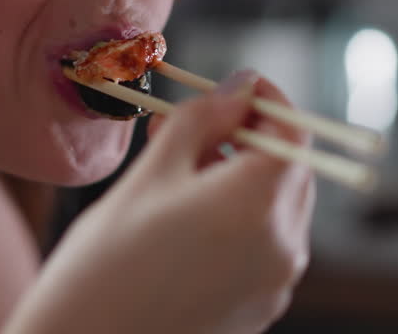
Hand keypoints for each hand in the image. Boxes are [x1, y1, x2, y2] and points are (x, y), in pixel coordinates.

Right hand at [5, 71, 315, 333]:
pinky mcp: (259, 311)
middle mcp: (281, 248)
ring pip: (276, 208)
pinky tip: (185, 219)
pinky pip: (263, 246)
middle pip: (290, 170)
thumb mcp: (151, 174)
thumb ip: (201, 121)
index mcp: (257, 205)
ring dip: (242, 179)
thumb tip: (238, 89)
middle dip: (250, 139)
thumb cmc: (105, 262)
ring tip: (177, 172)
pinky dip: (239, 220)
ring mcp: (274, 285)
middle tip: (193, 124)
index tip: (234, 87)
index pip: (292, 133)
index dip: (267, 100)